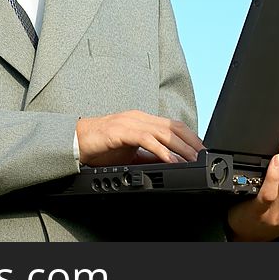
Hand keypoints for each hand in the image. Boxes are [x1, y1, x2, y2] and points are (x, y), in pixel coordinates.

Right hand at [76, 110, 204, 166]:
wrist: (75, 142)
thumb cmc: (100, 147)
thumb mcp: (130, 152)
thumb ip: (148, 155)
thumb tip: (168, 161)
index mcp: (142, 120)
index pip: (173, 125)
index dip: (190, 137)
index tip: (201, 150)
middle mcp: (138, 118)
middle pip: (173, 127)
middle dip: (191, 142)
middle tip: (203, 156)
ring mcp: (130, 122)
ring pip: (163, 132)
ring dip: (181, 147)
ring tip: (192, 160)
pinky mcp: (121, 131)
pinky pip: (147, 140)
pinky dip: (162, 151)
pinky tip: (171, 160)